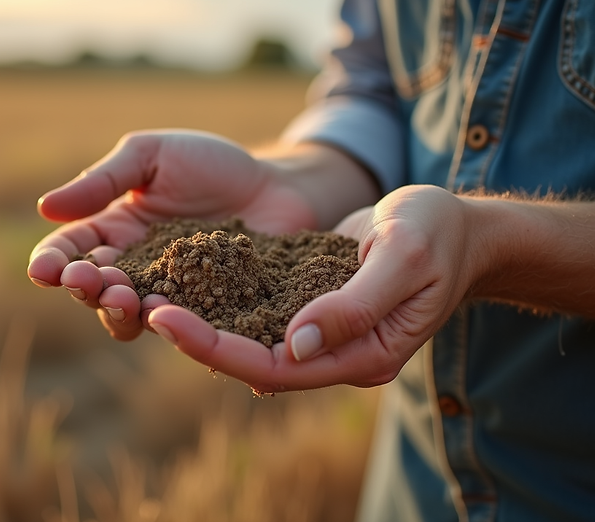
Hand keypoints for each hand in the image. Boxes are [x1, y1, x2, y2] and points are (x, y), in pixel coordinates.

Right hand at [27, 130, 319, 340]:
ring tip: (125, 297)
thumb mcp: (151, 156)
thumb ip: (103, 180)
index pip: (70, 249)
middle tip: (86, 281)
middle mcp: (134, 268)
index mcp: (112, 231)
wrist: (278, 185)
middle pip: (95, 289)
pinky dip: (170, 323)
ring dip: (119, 311)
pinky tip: (166, 315)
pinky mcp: (207, 313)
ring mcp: (169, 294)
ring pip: (131, 315)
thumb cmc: (211, 164)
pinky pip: (182, 326)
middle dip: (84, 287)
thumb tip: (45, 207)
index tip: (41, 269)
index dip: (51, 261)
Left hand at [149, 185, 479, 391]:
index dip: (216, 348)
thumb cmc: (439, 235)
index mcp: (361, 355)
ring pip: (247, 337)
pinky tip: (178, 276)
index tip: (165, 319)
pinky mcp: (309, 303)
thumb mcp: (404, 259)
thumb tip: (296, 345)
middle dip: (191, 336)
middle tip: (135, 305)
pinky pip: (257, 309)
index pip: (274, 368)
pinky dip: (219, 297)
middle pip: (250, 359)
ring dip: (197, 320)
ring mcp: (321, 331)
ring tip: (141, 293)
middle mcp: (333, 353)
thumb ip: (354, 305)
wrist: (459, 226)